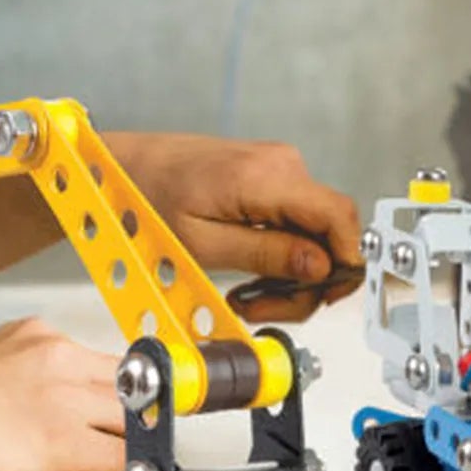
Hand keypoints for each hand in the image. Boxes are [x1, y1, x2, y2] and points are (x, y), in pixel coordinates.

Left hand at [107, 129, 362, 297]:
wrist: (126, 164)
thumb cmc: (150, 197)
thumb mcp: (203, 243)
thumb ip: (267, 255)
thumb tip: (321, 268)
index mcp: (268, 177)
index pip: (339, 216)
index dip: (344, 261)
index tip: (320, 296)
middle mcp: (284, 163)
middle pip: (331, 232)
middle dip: (307, 280)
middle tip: (262, 307)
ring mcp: (280, 167)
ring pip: (315, 232)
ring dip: (291, 272)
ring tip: (248, 294)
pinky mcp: (272, 175)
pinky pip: (297, 221)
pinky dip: (281, 251)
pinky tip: (249, 269)